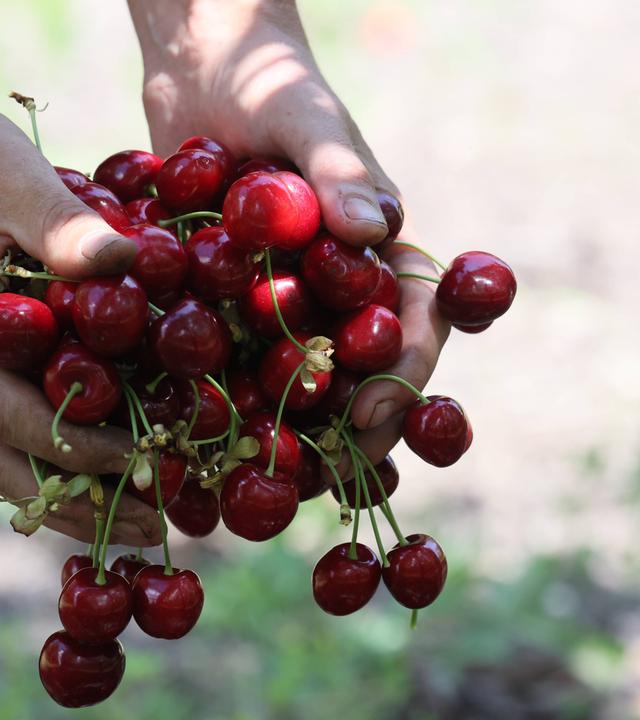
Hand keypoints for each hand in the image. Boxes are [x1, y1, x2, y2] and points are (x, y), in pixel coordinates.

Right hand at [0, 114, 159, 543]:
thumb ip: (47, 216)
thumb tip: (126, 259)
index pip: (13, 416)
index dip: (84, 450)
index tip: (151, 465)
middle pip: (11, 461)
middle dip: (86, 496)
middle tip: (157, 529)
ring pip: (4, 463)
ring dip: (73, 497)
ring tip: (140, 526)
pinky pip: (6, 436)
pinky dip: (57, 466)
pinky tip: (105, 479)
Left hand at [129, 0, 449, 475]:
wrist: (206, 77)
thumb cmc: (271, 85)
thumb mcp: (307, 121)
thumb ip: (341, 171)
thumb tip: (378, 229)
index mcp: (380, 256)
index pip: (413, 323)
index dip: (402, 375)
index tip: (369, 414)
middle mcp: (341, 291)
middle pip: (359, 374)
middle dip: (348, 432)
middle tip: (321, 480)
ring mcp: (289, 304)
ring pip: (301, 385)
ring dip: (290, 438)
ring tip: (267, 487)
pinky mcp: (236, 308)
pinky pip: (239, 363)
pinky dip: (227, 406)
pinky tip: (205, 447)